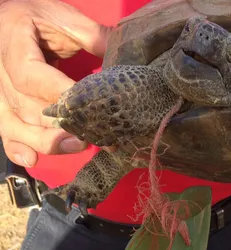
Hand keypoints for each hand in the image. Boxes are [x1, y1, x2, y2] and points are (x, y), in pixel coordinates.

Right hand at [0, 0, 110, 167]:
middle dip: (61, 125)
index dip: (60, 95)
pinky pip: (5, 132)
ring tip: (78, 145)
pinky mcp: (1, 107)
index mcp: (11, 40)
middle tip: (92, 135)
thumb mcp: (63, 17)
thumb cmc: (38, 19)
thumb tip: (125, 57)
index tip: (91, 108)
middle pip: (25, 106)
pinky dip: (17, 149)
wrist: (9, 21)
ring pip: (16, 124)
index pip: (31, 76)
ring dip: (47, 141)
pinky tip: (32, 159)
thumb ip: (92, 36)